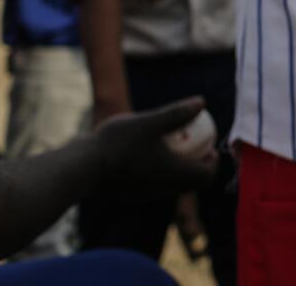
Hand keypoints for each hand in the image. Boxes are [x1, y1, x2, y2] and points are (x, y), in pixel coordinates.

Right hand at [93, 98, 217, 198]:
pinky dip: (160, 171)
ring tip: (172, 145)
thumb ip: (177, 113)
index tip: (211, 147)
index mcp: (175, 175)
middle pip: (192, 183)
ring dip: (179, 167)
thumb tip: (202, 102)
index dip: (213, 163)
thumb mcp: (150, 122)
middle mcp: (164, 189)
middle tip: (196, 145)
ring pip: (172, 185)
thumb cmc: (117, 144)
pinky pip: (155, 184)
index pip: (207, 177)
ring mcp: (146, 194)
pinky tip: (147, 152)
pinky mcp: (131, 194)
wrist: (82, 170)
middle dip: (198, 165)